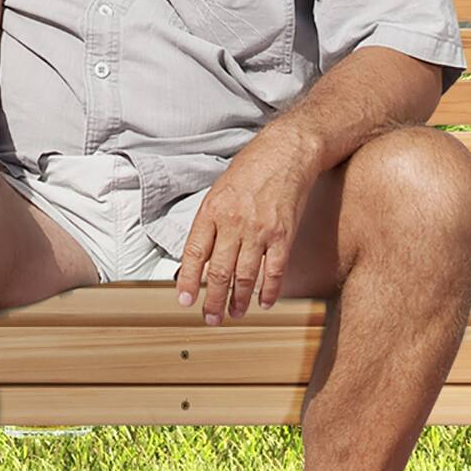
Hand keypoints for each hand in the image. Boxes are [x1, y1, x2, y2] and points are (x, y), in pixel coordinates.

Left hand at [175, 129, 320, 324]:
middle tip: (210, 318)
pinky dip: (269, 290)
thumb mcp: (218, 191)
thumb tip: (200, 256)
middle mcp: (234, 223)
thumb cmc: (251, 169)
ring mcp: (260, 230)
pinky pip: (275, 270)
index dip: (188, 281)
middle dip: (212, 300)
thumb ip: (210, 223)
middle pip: (219, 272)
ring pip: (245, 276)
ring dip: (238, 300)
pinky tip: (263, 302)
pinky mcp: (284, 234)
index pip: (195, 254)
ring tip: (234, 314)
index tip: (184, 300)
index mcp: (212, 211)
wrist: (286, 152)